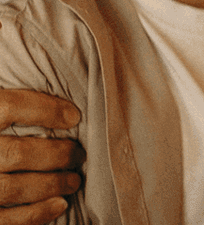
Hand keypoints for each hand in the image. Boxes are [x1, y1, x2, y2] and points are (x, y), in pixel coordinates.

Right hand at [0, 90, 84, 224]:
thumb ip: (16, 106)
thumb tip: (64, 107)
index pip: (8, 107)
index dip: (45, 110)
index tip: (74, 117)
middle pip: (17, 153)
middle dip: (57, 155)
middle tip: (80, 155)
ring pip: (12, 187)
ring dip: (52, 185)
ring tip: (74, 181)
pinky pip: (5, 220)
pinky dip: (36, 214)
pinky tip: (60, 204)